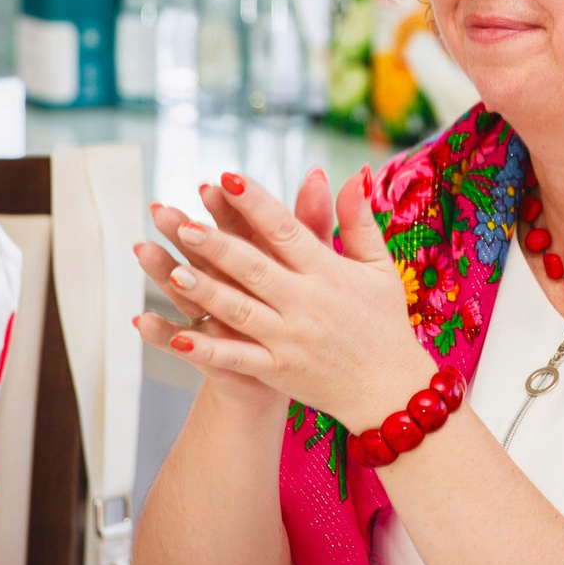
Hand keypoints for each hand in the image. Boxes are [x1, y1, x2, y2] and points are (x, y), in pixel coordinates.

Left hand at [131, 167, 436, 428]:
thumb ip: (360, 221)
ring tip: (173, 271)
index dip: (255, 204)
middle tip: (184, 224)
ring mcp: (289, 338)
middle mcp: (305, 302)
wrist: (390, 390)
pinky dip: (207, 349)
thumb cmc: (384, 322)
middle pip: (254, 268)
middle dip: (218, 246)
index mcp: (327, 272)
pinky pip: (237, 358)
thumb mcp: (380, 267)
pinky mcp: (278, 370)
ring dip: (206, 291)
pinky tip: (178, 336)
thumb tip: (356, 174)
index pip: (286, 230)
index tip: (227, 178)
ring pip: (240, 310)